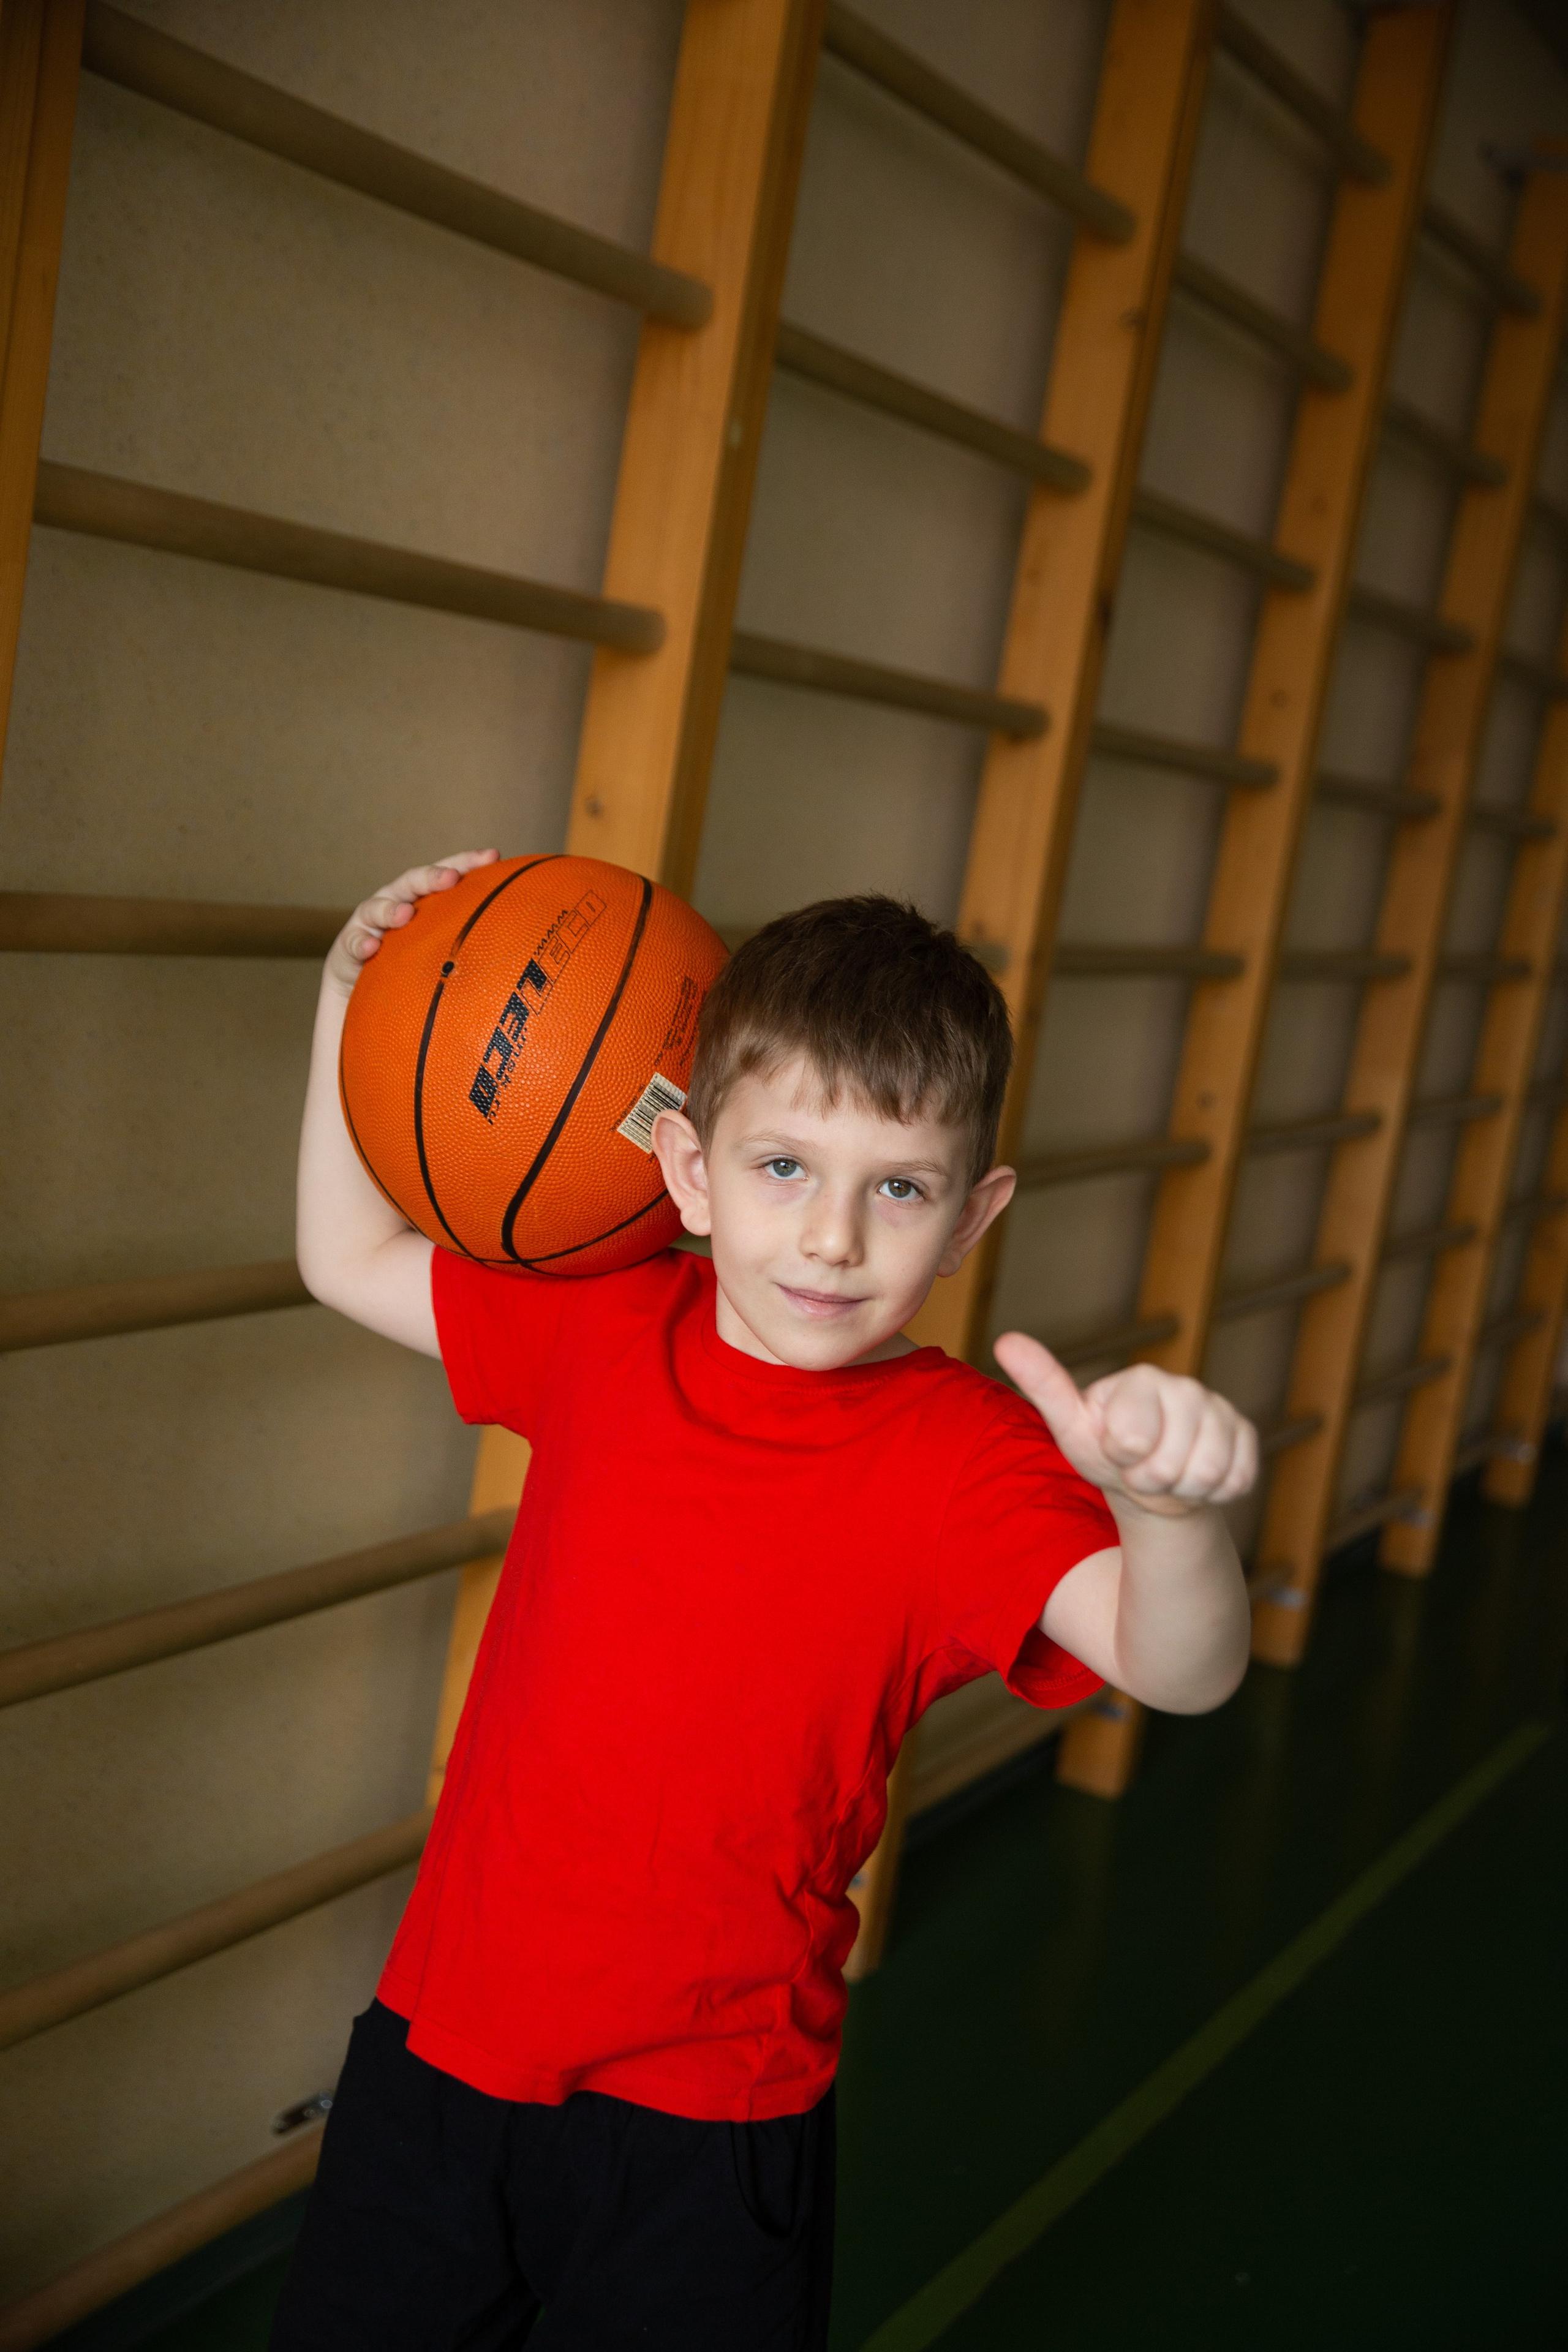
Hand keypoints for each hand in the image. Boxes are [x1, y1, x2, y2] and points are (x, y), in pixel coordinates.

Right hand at [325, 850, 499, 998]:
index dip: (467, 862)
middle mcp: (396, 904)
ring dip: (391, 908)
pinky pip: (353, 944)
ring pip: (377, 907)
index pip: (446, 875)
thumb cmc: (415, 974)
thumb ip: (468, 943)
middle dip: (430, 876)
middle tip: (451, 878)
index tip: (493, 856)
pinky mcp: (348, 949)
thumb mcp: (444, 956)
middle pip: (411, 882)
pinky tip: (372, 948)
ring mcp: (369, 924)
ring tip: (405, 914)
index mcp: (423, 902)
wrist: (368, 998)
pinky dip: (361, 943)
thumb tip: (519, 944)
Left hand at [993, 1332, 1256, 1516]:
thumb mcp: (1071, 1426)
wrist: (1154, 1486)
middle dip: (1152, 1479)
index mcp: (1140, 1379)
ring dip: (1182, 1488)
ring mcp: (1221, 1409)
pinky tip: (1198, 1480)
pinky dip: (1213, 1493)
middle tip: (1143, 1470)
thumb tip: (1004, 1339)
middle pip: (1172, 1461)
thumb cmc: (1106, 1453)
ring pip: (1208, 1471)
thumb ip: (1043, 1384)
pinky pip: (1237, 1479)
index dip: (1122, 1459)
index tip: (1116, 1452)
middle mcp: (1186, 1386)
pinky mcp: (1246, 1436)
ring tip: (1169, 1475)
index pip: (1131, 1437)